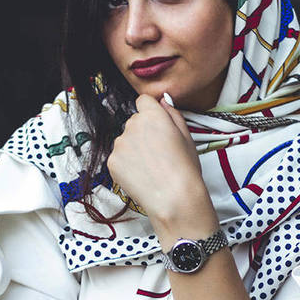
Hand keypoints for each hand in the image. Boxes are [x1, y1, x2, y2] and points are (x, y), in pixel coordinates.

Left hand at [107, 94, 217, 244]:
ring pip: (125, 140)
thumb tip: (163, 101)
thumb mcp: (187, 136)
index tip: (156, 124)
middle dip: (143, 132)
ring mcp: (120, 144)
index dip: (150, 111)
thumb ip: (173, 114)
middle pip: (134, 122)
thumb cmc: (185, 170)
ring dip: (134, 149)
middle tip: (158, 153)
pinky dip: (126, 165)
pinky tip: (141, 175)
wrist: (174, 199)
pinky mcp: (111, 161)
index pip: (143, 101)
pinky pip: (118, 157)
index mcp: (153, 116)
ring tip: (151, 167)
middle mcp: (133, 125)